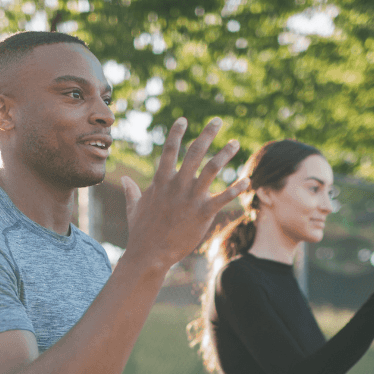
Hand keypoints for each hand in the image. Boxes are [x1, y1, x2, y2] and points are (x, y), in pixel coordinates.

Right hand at [121, 117, 248, 270]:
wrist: (149, 254)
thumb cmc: (140, 232)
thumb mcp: (133, 208)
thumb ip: (132, 191)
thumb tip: (125, 180)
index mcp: (161, 181)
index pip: (169, 150)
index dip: (176, 133)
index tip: (184, 119)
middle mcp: (177, 185)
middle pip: (194, 152)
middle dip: (207, 134)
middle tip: (218, 120)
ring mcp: (191, 198)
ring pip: (212, 168)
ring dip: (225, 154)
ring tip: (235, 143)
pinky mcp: (203, 213)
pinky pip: (223, 197)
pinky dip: (236, 188)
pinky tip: (247, 181)